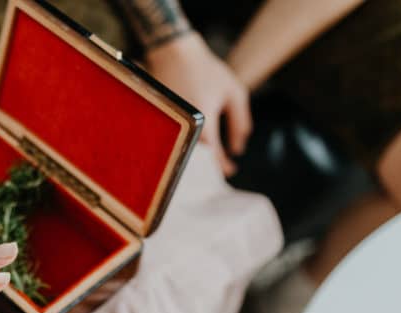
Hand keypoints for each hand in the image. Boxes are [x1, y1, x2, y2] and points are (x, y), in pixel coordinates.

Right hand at [146, 32, 251, 175]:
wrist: (174, 54)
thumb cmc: (206, 70)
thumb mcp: (234, 93)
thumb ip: (241, 123)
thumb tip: (239, 148)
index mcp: (203, 127)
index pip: (214, 158)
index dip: (224, 167)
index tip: (231, 171)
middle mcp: (183, 132)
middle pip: (197, 163)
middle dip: (208, 169)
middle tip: (219, 171)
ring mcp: (168, 130)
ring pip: (183, 154)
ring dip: (196, 160)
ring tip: (207, 160)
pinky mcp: (159, 126)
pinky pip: (173, 143)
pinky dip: (184, 147)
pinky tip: (192, 146)